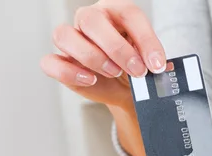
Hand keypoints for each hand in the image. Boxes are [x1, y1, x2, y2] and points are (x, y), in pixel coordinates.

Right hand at [41, 0, 165, 108]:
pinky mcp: (60, 62)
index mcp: (115, 11)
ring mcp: (72, 39)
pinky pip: (50, 61)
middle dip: (117, 48)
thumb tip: (161, 66)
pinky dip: (69, 71)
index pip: (128, 13)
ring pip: (64, 35)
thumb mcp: (147, 62)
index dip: (145, 39)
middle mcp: (90, 20)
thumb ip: (151, 60)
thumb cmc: (134, 67)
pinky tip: (90, 79)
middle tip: (136, 70)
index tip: (157, 64)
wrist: (124, 88)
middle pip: (91, 20)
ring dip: (91, 56)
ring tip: (113, 72)